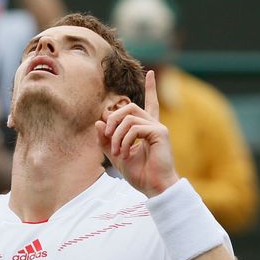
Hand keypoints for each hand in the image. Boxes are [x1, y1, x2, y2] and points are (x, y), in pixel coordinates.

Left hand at [95, 71, 178, 197]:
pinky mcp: (160, 133)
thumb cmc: (139, 174)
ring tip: (117, 152)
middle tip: (106, 137)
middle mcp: (154, 125)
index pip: (149, 103)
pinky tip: (125, 154)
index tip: (150, 72)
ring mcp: (158, 128)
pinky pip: (134, 128)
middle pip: (130, 108)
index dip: (151, 88)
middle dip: (113, 119)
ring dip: (116, 135)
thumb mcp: (115, 155)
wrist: (153, 187)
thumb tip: (99, 121)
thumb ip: (105, 140)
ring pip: (129, 118)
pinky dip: (124, 141)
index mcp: (146, 129)